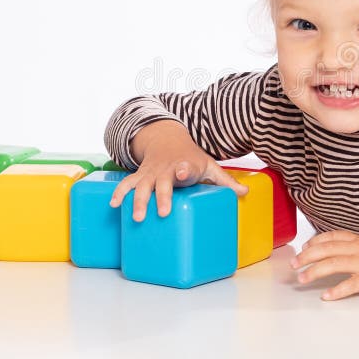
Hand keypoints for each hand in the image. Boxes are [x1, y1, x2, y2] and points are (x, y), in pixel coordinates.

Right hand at [108, 122, 247, 220]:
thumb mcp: (209, 165)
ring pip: (141, 186)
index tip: (184, 171)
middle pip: (162, 183)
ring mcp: (151, 173)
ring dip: (137, 200)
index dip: (185, 169)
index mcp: (185, 166)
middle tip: (161, 212)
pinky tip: (114, 205)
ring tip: (136, 217)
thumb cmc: (191, 159)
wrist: (167, 140)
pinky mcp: (139, 176)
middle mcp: (166, 170)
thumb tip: (244, 193)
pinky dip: (119, 193)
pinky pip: (126, 184)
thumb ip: (225, 181)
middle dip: (160, 196)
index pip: (186, 167)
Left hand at [289, 229, 358, 300]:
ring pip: (334, 263)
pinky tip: (326, 296)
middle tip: (293, 264)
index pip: (332, 236)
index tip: (304, 246)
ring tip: (301, 279)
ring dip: (314, 271)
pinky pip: (351, 284)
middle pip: (327, 249)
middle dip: (307, 256)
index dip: (315, 241)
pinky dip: (337, 290)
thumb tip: (343, 251)